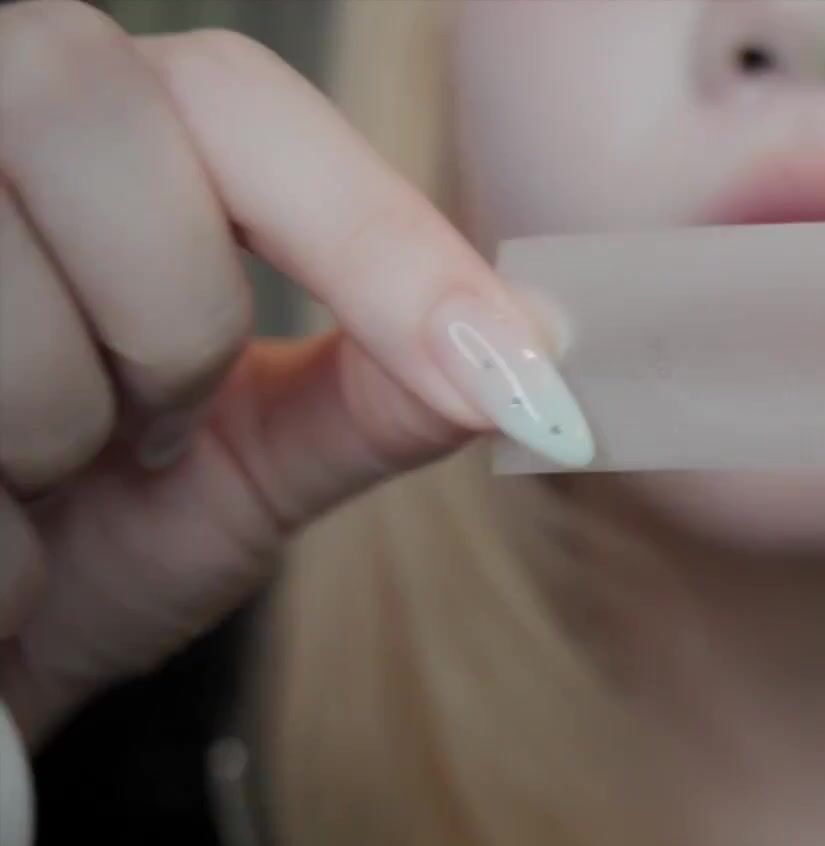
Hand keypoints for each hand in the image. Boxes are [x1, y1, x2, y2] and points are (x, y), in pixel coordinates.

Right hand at [0, 2, 591, 739]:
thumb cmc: (80, 550)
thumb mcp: (246, 465)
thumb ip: (381, 390)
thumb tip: (547, 336)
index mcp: (88, 140)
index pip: (229, 92)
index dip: (375, 229)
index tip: (515, 370)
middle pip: (97, 109)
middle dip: (164, 312)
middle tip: (143, 432)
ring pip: (3, 276)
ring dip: (54, 426)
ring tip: (34, 481)